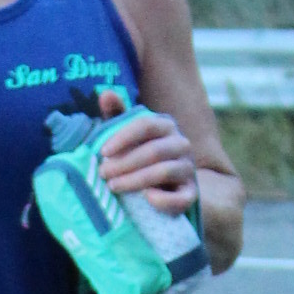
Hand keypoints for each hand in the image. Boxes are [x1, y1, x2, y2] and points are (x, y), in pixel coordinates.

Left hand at [95, 88, 198, 212]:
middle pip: (154, 151)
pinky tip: (145, 198)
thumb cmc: (140, 155)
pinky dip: (163, 200)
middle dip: (125, 163)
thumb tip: (105, 94)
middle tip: (102, 173)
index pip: (146, 125)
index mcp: (166, 126)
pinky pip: (181, 199)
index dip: (123, 138)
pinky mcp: (191, 194)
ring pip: (164, 172)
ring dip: (135, 180)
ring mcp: (188, 169)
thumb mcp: (127, 136)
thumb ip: (117, 116)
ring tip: (113, 186)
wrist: (167, 185)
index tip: (102, 152)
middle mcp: (181, 144)